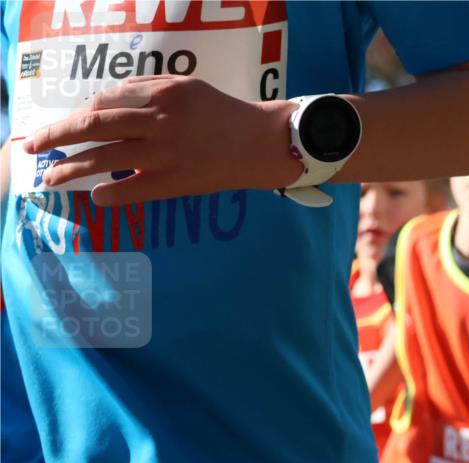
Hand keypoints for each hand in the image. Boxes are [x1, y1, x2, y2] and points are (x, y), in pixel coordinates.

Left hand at [22, 76, 300, 206]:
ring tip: (52, 176)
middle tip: (34, 145)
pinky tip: (96, 196)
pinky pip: (133, 189)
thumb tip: (108, 107)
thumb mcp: (187, 88)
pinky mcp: (176, 181)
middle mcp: (159, 120)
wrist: (262, 143)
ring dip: (72, 168)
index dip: (77, 114)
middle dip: (57, 135)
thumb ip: (148, 93)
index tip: (65, 125)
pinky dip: (110, 193)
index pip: (104, 100)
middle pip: (94, 124)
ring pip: (105, 157)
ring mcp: (166, 153)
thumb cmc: (225, 114)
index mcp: (161, 93)